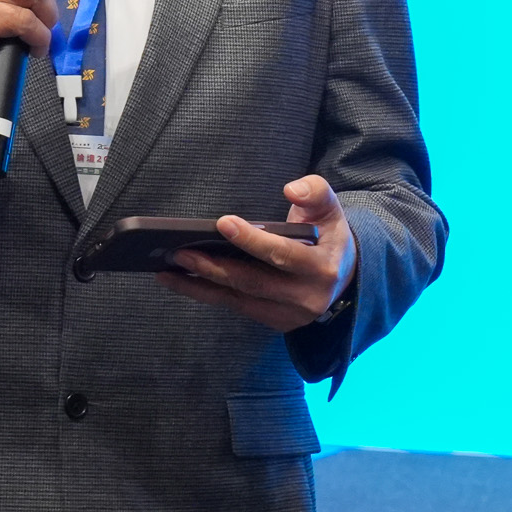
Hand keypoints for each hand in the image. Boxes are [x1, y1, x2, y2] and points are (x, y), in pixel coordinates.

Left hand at [159, 175, 357, 331]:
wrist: (343, 275)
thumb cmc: (326, 234)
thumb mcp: (330, 206)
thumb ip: (315, 191)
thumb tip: (291, 189)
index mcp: (322, 267)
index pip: (282, 254)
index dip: (252, 240)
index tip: (222, 223)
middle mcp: (307, 298)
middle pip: (253, 282)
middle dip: (214, 267)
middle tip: (179, 251)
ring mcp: (290, 315)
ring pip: (238, 300)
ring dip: (200, 286)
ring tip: (167, 269)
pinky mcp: (274, 322)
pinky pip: (236, 307)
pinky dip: (207, 294)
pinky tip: (181, 280)